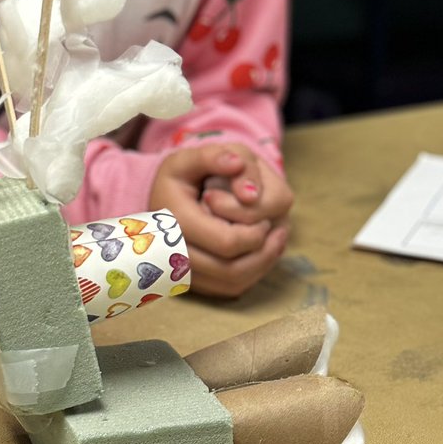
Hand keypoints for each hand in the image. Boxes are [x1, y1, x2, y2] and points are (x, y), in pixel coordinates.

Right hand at [149, 143, 292, 298]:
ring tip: (276, 237)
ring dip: (262, 263)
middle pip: (232, 269)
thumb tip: (236, 165)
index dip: (255, 230)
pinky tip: (262, 249)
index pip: (228, 242)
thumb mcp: (192, 155)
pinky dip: (252, 271)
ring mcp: (183, 274)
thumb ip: (215, 156)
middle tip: (273, 225)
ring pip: (233, 283)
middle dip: (262, 248)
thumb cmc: (183, 175)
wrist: (166, 198)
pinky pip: (229, 288)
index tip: (262, 211)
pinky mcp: (195, 283)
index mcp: (173, 221)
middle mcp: (174, 255)